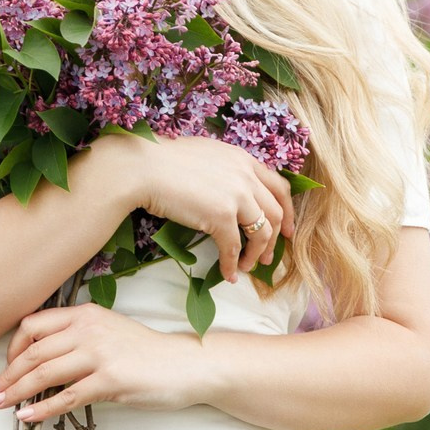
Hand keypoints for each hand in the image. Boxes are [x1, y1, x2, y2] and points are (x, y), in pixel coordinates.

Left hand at [0, 304, 213, 422]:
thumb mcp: (108, 332)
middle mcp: (88, 329)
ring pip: (43, 374)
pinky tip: (27, 418)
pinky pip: (66, 397)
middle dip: (6, 375)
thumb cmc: (146, 353)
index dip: (12, 348)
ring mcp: (99, 354)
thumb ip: (77, 338)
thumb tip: (38, 361)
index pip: (32, 325)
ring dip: (16, 392)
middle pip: (32, 352)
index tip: (5, 368)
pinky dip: (41, 410)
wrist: (186, 365)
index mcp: (85, 314)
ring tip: (0, 406)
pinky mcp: (110, 380)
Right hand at [92, 133, 292, 282]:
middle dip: (276, 238)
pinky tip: (228, 274)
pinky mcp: (221, 216)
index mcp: (244, 159)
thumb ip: (225, 170)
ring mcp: (236, 195)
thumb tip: (228, 190)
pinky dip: (233, 264)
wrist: (143, 167)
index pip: (279, 186)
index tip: (286, 229)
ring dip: (257, 254)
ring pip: (262, 232)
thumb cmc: (163, 161)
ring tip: (248, 267)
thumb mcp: (206, 155)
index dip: (286, 211)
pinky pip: (234, 248)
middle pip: (276, 212)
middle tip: (270, 256)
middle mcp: (246, 175)